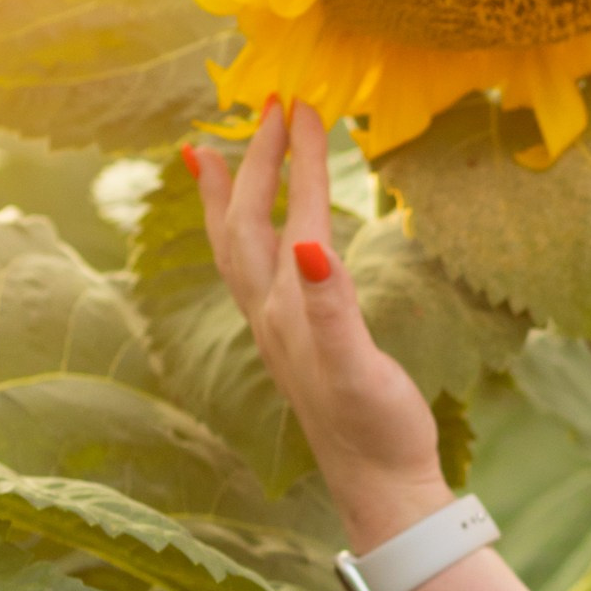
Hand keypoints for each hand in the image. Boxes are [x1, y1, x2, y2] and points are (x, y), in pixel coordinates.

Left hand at [187, 98, 448, 550]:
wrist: (380, 486)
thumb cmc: (376, 429)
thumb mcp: (358, 367)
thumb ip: (333, 307)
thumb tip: (314, 246)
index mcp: (288, 306)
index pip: (293, 214)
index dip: (298, 158)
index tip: (304, 104)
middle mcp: (271, 310)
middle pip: (249, 219)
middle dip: (257, 158)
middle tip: (270, 105)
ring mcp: (276, 326)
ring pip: (236, 245)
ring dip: (226, 193)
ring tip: (210, 154)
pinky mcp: (292, 341)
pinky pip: (254, 271)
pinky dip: (246, 234)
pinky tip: (266, 232)